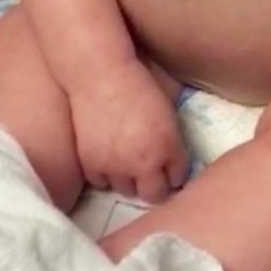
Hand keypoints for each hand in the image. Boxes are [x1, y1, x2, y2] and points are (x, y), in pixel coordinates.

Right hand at [70, 59, 189, 201]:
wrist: (100, 76)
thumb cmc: (139, 83)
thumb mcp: (168, 110)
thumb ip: (173, 139)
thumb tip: (175, 157)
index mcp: (168, 147)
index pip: (178, 179)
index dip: (174, 176)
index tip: (170, 172)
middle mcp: (145, 163)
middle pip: (153, 194)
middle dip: (154, 185)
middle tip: (149, 173)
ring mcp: (117, 167)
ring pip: (126, 191)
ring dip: (128, 180)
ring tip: (126, 163)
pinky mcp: (93, 165)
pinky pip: (101, 182)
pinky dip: (105, 174)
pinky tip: (106, 158)